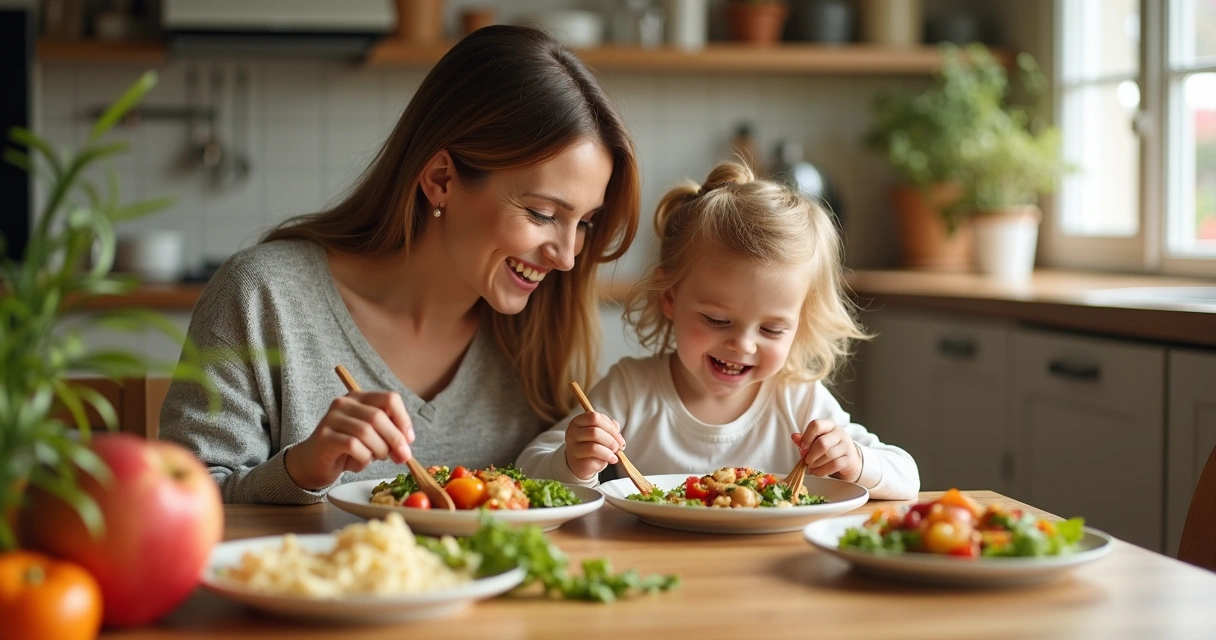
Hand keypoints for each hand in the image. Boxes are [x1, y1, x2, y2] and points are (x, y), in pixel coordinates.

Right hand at [286, 391, 414, 489]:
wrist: (314, 463)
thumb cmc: (347, 450)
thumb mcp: (373, 439)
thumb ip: (389, 437)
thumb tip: (406, 447)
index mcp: (360, 398)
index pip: (390, 398)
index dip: (403, 419)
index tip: (409, 440)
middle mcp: (344, 403)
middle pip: (379, 416)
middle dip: (395, 439)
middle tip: (402, 457)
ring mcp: (332, 418)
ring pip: (366, 431)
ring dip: (379, 450)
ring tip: (377, 458)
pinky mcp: (324, 437)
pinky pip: (352, 445)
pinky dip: (363, 457)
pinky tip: (360, 462)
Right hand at [564, 411, 625, 479]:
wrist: (581, 462)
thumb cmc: (592, 444)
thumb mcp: (601, 432)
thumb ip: (610, 428)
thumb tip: (618, 434)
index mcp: (578, 421)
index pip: (594, 418)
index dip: (610, 426)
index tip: (618, 436)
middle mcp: (572, 433)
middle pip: (594, 432)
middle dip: (611, 440)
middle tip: (618, 446)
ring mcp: (573, 449)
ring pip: (594, 447)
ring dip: (609, 451)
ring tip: (614, 454)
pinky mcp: (577, 462)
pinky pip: (594, 461)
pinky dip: (606, 459)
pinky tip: (611, 460)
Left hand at [790, 419, 860, 482]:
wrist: (849, 461)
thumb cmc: (829, 450)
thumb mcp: (816, 442)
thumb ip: (805, 440)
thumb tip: (794, 437)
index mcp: (829, 426)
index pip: (816, 425)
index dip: (806, 437)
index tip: (803, 447)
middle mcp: (839, 433)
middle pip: (822, 443)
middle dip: (811, 454)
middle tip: (807, 461)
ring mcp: (847, 446)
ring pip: (828, 455)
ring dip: (816, 463)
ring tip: (812, 466)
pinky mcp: (850, 460)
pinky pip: (834, 465)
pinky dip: (822, 470)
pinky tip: (817, 472)